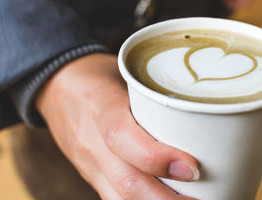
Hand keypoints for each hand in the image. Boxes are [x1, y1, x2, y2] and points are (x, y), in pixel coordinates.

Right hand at [36, 53, 198, 199]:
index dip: (157, 159)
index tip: (193, 168)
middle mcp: (92, 141)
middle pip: (126, 182)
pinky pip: (114, 199)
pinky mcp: (90, 174)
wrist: (57, 86)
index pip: (122, 139)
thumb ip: (152, 96)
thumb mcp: (123, 75)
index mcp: (101, 107)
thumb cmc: (98, 78)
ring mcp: (88, 163)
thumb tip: (199, 110)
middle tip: (204, 199)